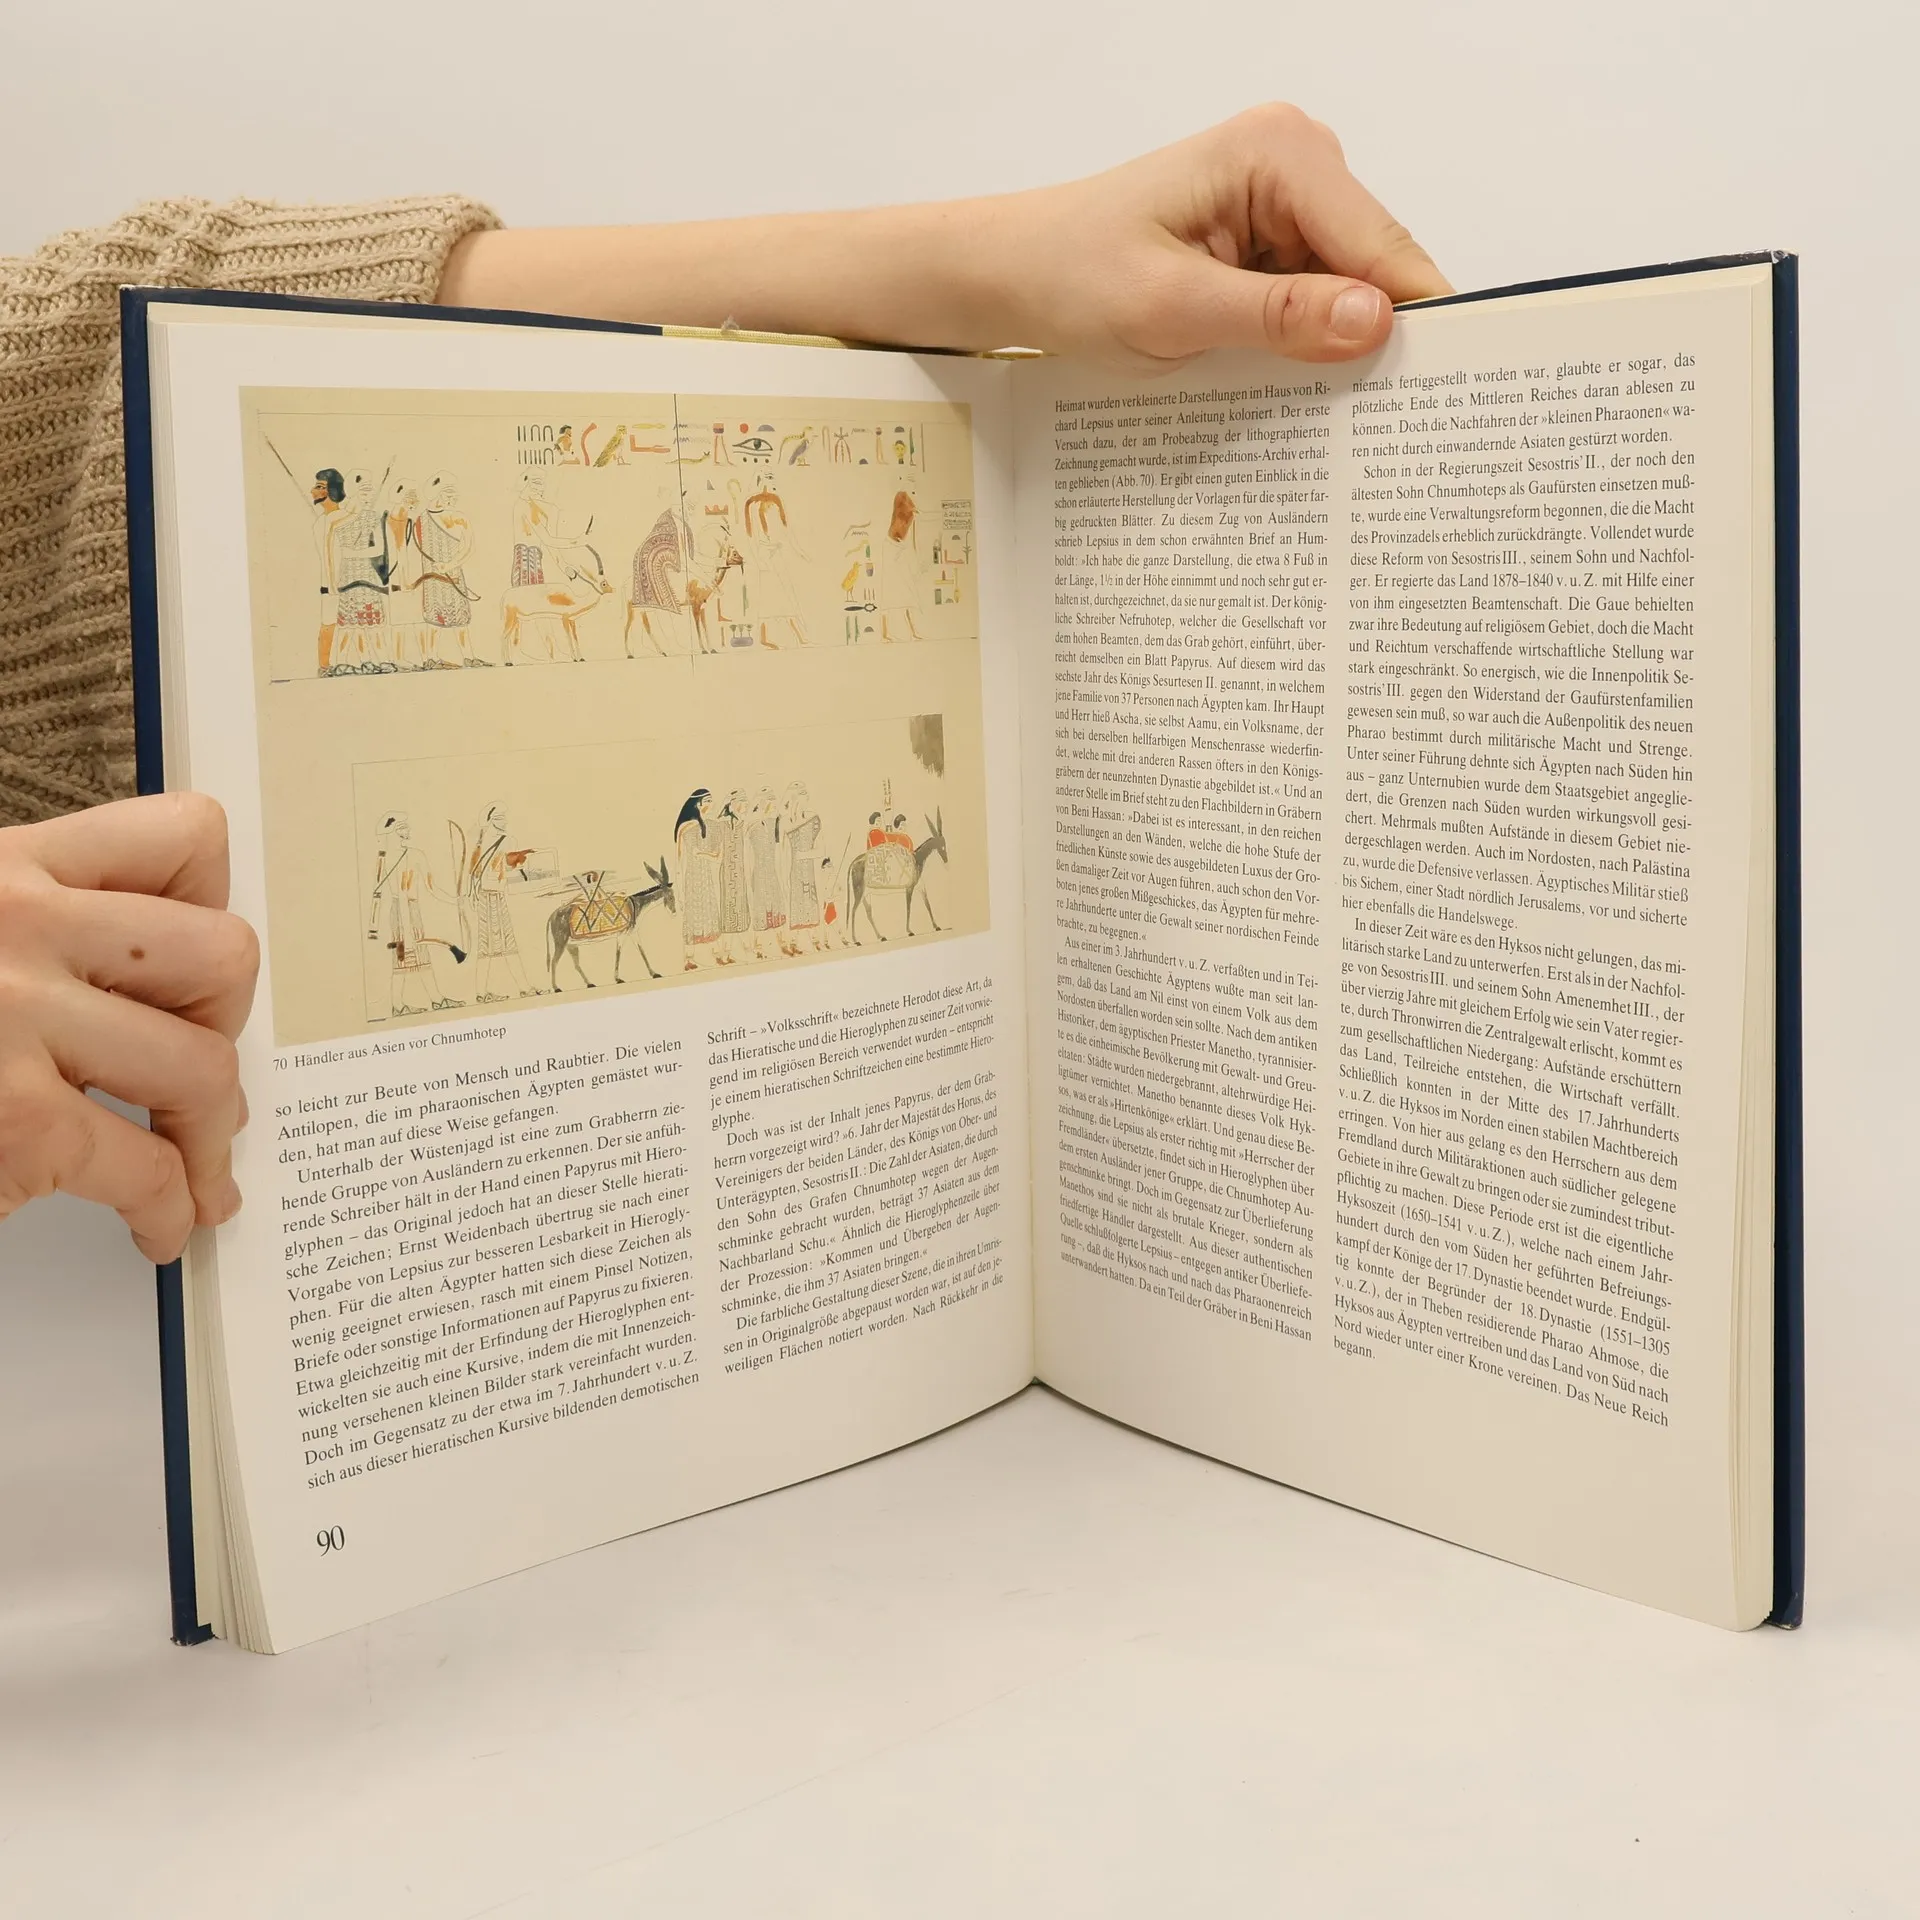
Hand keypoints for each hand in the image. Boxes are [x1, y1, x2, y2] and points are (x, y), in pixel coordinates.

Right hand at [0, 794, 258, 1261]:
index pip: (183, 838)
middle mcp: (18, 929)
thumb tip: (127, 982)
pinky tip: (158, 1224)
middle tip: (194, 1073)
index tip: (193, 968)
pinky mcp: (15, 1124)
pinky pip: (148, 1166)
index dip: (210, 908)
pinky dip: (170, 1207)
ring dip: (209, 1127)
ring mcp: (15, 1023)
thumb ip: (21, 935)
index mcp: (3, 869)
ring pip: (202, 1064)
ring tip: (189, 1160)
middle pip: (221, 956)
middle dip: (227, 1027)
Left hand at [987, 104, 1452, 370]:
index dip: (1415, 319)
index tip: (1442, 393)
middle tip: (1380, 425)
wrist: (1016, 274)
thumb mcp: (1171, 309)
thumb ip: (1276, 316)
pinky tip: (1293, 384)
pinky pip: (1314, 298)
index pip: (1379, 243)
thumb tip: (1374, 319)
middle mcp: (1294, 160)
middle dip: (1376, 337)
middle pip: (1375, 265)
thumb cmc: (1071, 276)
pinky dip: (1307, 343)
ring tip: (1329, 412)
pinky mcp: (1269, 239)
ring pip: (1349, 289)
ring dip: (1337, 347)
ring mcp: (1285, 200)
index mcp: (1277, 153)